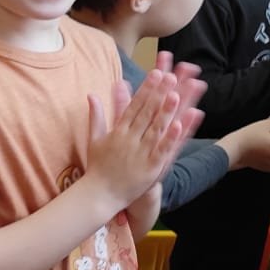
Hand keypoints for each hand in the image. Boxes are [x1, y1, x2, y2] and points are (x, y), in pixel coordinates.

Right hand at [85, 67, 182, 210]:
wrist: (99, 196)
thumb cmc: (97, 168)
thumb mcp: (94, 139)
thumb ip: (96, 116)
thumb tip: (91, 94)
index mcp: (118, 132)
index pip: (134, 106)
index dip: (146, 89)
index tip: (156, 74)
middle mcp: (129, 140)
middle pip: (146, 114)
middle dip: (158, 94)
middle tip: (170, 76)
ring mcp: (139, 154)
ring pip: (155, 130)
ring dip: (165, 112)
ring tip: (176, 95)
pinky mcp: (149, 169)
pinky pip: (160, 151)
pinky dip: (169, 139)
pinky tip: (178, 125)